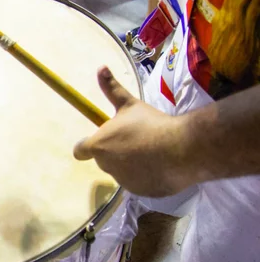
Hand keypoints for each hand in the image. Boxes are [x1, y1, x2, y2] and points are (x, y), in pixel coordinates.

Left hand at [73, 67, 195, 197]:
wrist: (181, 149)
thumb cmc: (151, 124)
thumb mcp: (130, 104)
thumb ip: (111, 89)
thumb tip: (100, 68)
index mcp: (98, 146)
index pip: (80, 150)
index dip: (87, 145)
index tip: (99, 140)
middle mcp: (106, 166)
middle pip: (105, 159)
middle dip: (116, 152)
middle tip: (136, 140)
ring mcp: (123, 182)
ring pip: (123, 172)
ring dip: (132, 164)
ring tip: (153, 151)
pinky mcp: (141, 193)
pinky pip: (140, 183)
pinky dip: (147, 177)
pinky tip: (162, 165)